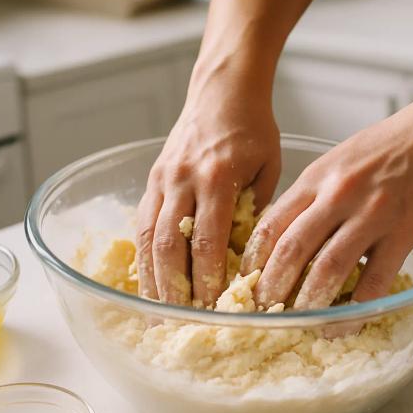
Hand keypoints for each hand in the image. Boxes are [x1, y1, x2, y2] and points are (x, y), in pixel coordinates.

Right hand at [136, 74, 280, 305]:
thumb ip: (258, 210)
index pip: (207, 239)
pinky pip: (143, 225)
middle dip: (173, 289)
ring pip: (148, 239)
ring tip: (156, 313)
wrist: (221, 90)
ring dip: (151, 280)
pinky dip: (145, 258)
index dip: (208, 279)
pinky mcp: (152, 180)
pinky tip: (149, 282)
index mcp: (216, 177)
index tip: (213, 309)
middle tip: (179, 323)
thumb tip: (249, 257)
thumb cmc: (252, 128)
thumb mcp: (269, 166)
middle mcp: (182, 180)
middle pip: (169, 245)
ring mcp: (162, 180)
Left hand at [241, 100, 412, 308]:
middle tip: (262, 311)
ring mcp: (372, 213)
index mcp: (317, 178)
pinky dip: (357, 308)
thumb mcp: (338, 160)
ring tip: (299, 323)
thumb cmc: (392, 144)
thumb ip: (312, 194)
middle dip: (271, 287)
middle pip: (292, 248)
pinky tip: (346, 324)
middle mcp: (338, 195)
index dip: (252, 258)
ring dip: (310, 302)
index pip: (271, 223)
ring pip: (329, 268)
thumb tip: (285, 231)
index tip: (242, 282)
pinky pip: (376, 280)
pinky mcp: (405, 231)